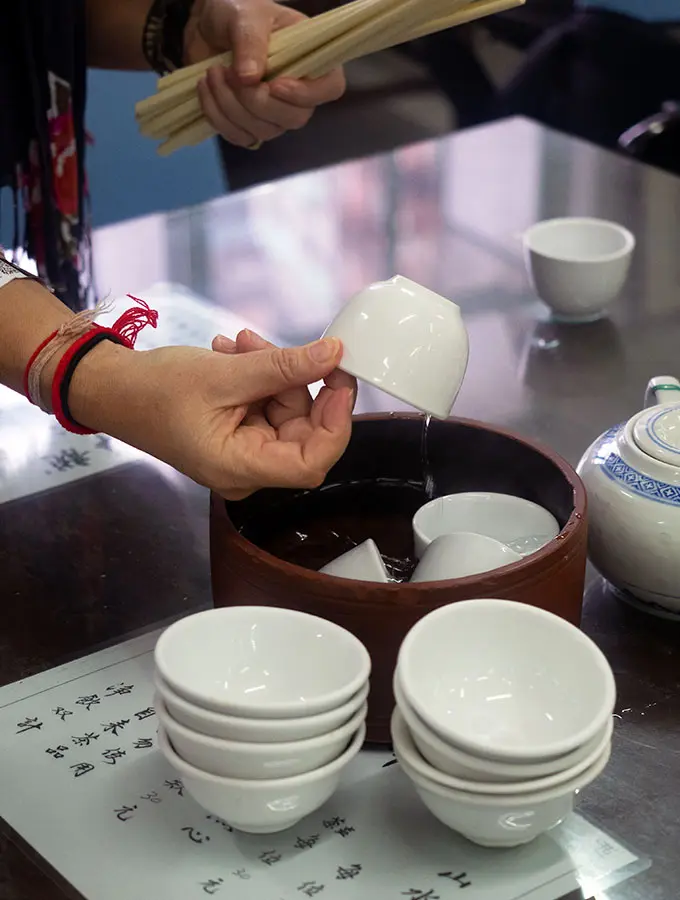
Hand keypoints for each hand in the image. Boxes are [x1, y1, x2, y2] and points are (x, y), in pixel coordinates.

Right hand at [69, 337, 353, 500]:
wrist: (112, 389)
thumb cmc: (154, 390)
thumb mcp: (225, 373)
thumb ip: (284, 367)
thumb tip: (334, 354)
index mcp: (239, 467)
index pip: (312, 462)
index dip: (336, 423)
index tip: (340, 380)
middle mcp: (245, 470)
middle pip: (302, 432)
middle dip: (295, 383)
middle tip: (269, 347)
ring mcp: (241, 454)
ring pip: (285, 413)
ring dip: (272, 373)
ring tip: (239, 344)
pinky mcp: (237, 437)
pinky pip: (265, 409)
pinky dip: (258, 379)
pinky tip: (233, 354)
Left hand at [184, 0, 345, 148]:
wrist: (206, 26)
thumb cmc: (237, 12)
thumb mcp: (245, 15)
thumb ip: (250, 42)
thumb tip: (250, 78)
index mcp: (311, 59)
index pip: (330, 88)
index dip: (306, 94)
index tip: (274, 84)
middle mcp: (298, 93)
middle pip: (294, 118)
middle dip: (257, 101)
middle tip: (229, 72)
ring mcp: (274, 114)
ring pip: (263, 131)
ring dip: (231, 106)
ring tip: (212, 73)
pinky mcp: (248, 125)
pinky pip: (240, 137)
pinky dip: (218, 117)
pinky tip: (206, 90)